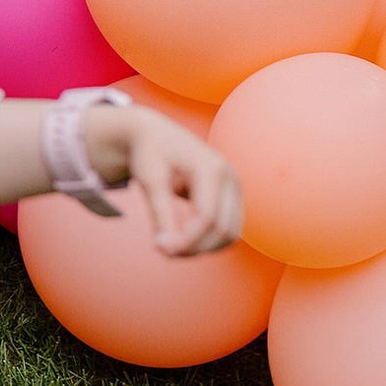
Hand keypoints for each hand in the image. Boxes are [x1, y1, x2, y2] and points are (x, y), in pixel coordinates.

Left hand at [83, 107, 242, 257]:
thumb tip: (166, 248)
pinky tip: (183, 239)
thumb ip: (160, 213)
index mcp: (211, 169)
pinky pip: (227, 230)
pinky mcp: (231, 198)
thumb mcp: (150, 180)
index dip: (186, 240)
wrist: (156, 134)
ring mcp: (234, 188)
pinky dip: (207, 241)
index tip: (160, 248)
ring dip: (204, 248)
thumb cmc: (151, 153)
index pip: (208, 218)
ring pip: (230, 234)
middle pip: (224, 230)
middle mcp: (230, 178)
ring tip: (172, 246)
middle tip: (163, 250)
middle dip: (195, 248)